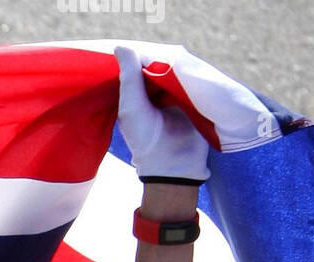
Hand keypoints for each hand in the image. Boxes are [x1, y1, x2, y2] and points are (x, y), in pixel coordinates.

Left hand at [114, 45, 209, 185]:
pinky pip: (193, 80)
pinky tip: (191, 69)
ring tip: (179, 62)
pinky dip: (192, 74)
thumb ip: (128, 78)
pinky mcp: (193, 100)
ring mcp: (175, 97)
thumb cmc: (145, 139)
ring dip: (179, 66)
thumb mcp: (131, 107)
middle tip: (167, 55)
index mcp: (137, 96)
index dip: (143, 57)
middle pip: (160, 67)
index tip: (148, 51)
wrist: (174, 164)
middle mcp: (155, 94)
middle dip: (163, 60)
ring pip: (177, 72)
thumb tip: (120, 45)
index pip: (140, 67)